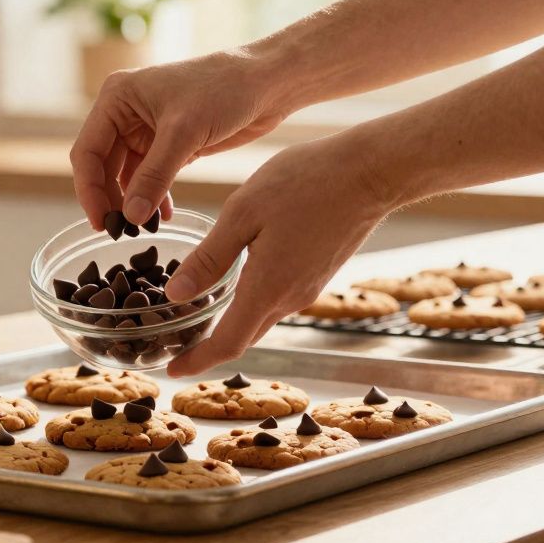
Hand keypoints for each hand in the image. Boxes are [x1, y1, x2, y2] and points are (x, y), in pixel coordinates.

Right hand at [69, 50, 293, 227]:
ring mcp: (146, 130)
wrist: (267, 82)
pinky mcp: (168, 144)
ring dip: (133, 202)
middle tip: (122, 232)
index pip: (88, 151)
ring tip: (143, 228)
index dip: (90, 190)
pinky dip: (153, 198)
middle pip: (102, 167)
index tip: (102, 222)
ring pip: (125, 176)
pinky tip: (163, 215)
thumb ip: (154, 177)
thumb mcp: (184, 133)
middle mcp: (125, 113)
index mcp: (117, 98)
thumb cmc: (225, 88)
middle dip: (111, 199)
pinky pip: (149, 178)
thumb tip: (131, 216)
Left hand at [163, 136, 397, 376]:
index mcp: (267, 288)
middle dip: (209, 347)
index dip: (198, 362)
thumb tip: (176, 294)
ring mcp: (307, 288)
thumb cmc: (306, 182)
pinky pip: (277, 300)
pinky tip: (235, 284)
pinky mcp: (318, 275)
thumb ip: (210, 258)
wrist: (371, 172)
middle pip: (244, 337)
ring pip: (261, 318)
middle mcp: (290, 299)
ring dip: (231, 324)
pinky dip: (251, 303)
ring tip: (198, 315)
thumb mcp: (242, 213)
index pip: (228, 344)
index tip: (173, 371)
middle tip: (176, 344)